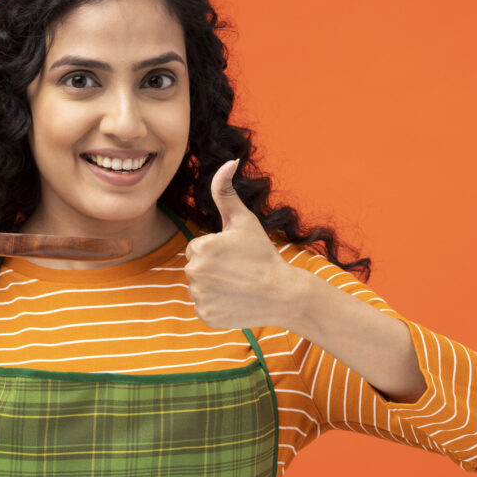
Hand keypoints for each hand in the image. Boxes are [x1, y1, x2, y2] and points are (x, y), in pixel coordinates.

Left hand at [184, 160, 297, 329]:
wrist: (282, 294)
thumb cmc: (263, 255)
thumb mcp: (244, 220)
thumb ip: (226, 191)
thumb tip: (228, 161)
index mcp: (200, 248)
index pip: (196, 248)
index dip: (217, 251)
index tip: (236, 256)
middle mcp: (195, 272)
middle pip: (195, 268)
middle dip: (213, 268)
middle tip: (238, 271)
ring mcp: (200, 296)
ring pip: (199, 288)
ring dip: (214, 287)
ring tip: (238, 286)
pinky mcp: (205, 316)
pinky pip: (204, 307)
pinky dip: (217, 306)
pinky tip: (235, 301)